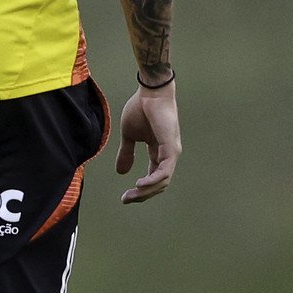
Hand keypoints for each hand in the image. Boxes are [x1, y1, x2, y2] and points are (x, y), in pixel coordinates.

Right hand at [115, 81, 179, 203]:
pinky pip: (164, 171)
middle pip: (158, 184)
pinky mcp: (171, 148)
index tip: (124, 197)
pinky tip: (140, 184)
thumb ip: (126, 153)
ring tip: (132, 194)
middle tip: (126, 200)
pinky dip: (153, 180)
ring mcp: (171, 153)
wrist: (150, 93)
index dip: (140, 190)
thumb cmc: (140, 109)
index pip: (152, 178)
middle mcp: (168, 156)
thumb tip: (121, 172)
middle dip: (142, 195)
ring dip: (147, 191)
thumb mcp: (129, 135)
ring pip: (162, 181)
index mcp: (158, 153)